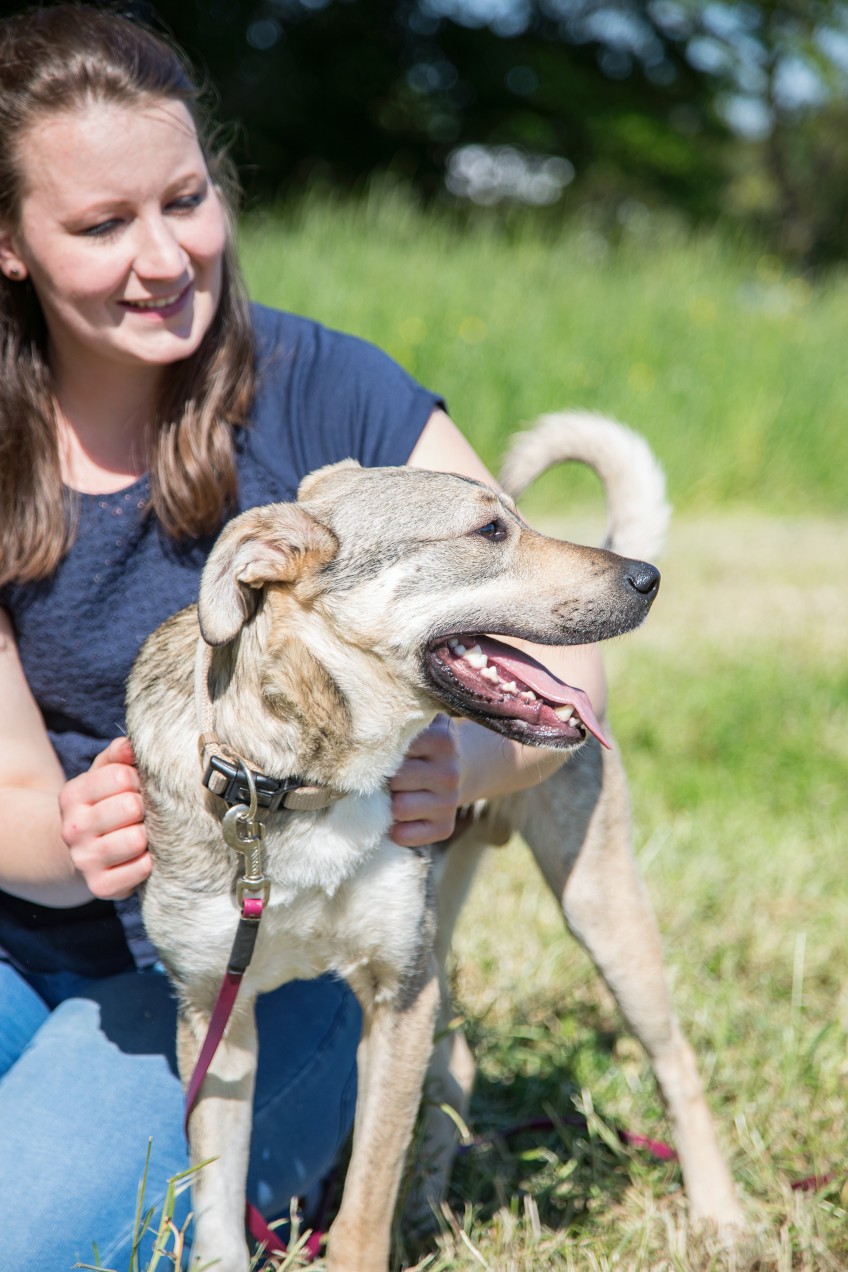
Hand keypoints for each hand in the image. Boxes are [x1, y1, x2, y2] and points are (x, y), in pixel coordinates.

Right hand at [58, 736, 150, 899]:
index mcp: (72, 795)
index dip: (138, 779)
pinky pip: (142, 869)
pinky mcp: (100, 887)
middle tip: (142, 812)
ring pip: (136, 839)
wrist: (80, 853)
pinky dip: (149, 862)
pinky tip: (142, 856)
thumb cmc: (103, 805)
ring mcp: (84, 860)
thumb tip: (133, 746)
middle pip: (131, 806)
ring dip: (148, 834)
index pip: (121, 776)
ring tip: (142, 833)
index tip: (136, 787)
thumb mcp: (104, 774)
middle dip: (145, 807)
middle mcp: (73, 828)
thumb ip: (118, 754)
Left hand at [389, 716, 460, 846]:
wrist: (458, 769)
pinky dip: (395, 829)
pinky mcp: (445, 828)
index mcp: (442, 740)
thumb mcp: (417, 727)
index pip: (394, 749)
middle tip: (388, 776)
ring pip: (398, 808)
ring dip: (389, 804)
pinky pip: (403, 835)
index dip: (381, 753)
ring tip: (395, 794)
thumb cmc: (423, 746)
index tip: (380, 752)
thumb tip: (358, 737)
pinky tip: (402, 815)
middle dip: (385, 780)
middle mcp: (449, 773)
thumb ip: (394, 725)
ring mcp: (449, 802)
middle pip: (395, 780)